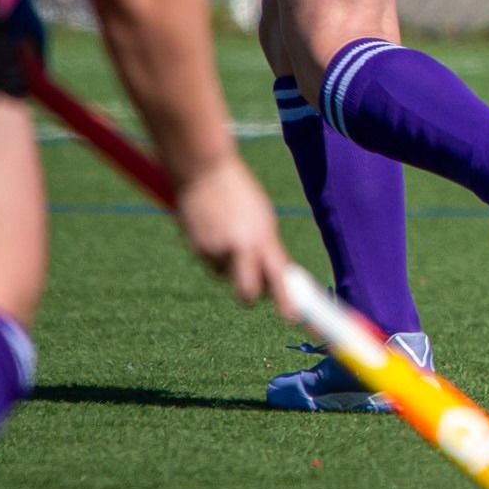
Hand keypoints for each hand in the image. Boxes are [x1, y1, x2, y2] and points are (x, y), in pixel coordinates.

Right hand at [174, 158, 296, 318]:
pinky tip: (211, 229)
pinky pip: (208, 262)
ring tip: (227, 234)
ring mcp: (216, 249)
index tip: (293, 318)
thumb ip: (267, 248)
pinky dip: (211, 253)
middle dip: (250, 296)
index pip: (279, 276)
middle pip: (248, 294)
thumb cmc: (240, 194)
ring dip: (227, 266)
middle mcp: (241, 247)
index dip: (287, 300)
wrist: (204, 171)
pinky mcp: (195, 248)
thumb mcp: (262, 219)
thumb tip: (274, 279)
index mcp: (264, 237)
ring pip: (224, 276)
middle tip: (253, 287)